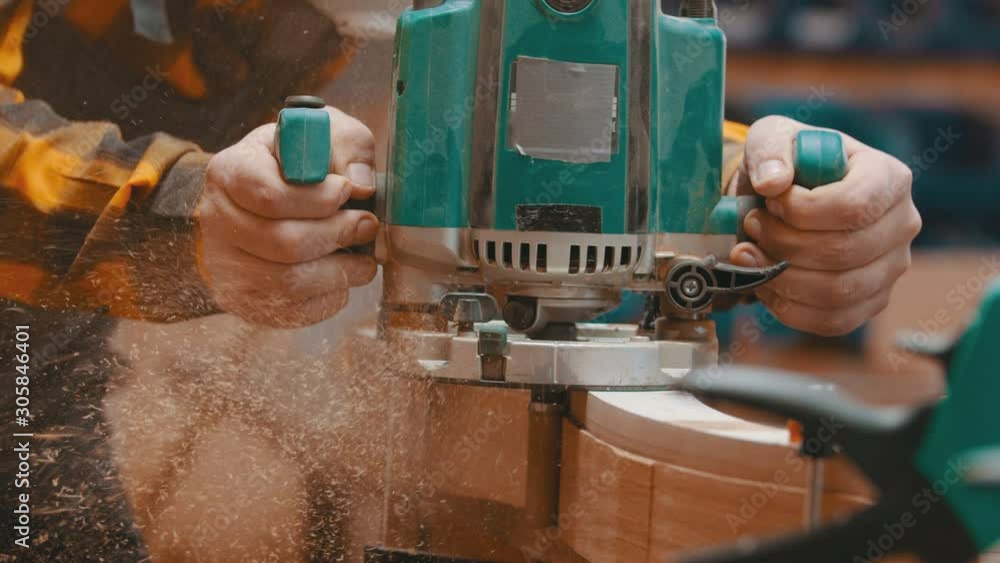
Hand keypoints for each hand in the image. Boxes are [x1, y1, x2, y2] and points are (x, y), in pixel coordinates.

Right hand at [197, 106, 378, 327]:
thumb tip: (361, 184)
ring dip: (339, 272)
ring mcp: (225, 264)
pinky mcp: (242, 299)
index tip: (347, 192)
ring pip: (288, 282)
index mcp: (230, 171)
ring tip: (364, 260)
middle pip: (283, 242)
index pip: (269, 195)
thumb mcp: (324, 133)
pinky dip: (327, 298)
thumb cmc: (300, 163)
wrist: (263, 197)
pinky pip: (291, 311)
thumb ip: (347, 146)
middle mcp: (217, 219)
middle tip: (367, 226)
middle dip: (338, 235)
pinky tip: (339, 277)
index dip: (319, 199)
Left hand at [730, 116, 921, 336]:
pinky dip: (788, 307)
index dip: (801, 212)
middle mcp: (902, 224)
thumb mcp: (774, 139)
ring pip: (837, 292)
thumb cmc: (788, 164)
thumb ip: (771, 150)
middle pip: (843, 253)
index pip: (854, 207)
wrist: (785, 198)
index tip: (769, 200)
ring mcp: (890, 268)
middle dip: (783, 244)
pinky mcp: (870, 301)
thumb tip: (774, 183)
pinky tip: (765, 282)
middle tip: (751, 228)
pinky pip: (831, 321)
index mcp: (889, 178)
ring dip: (780, 277)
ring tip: (749, 254)